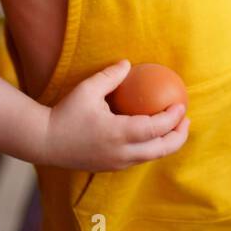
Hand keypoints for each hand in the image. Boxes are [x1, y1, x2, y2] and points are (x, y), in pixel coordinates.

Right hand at [43, 60, 188, 171]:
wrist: (44, 142)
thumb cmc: (65, 114)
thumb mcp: (87, 90)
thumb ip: (110, 77)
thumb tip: (128, 64)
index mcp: (119, 134)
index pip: (156, 129)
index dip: (173, 118)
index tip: (182, 105)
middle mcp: (122, 152)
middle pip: (161, 149)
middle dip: (179, 136)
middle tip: (186, 119)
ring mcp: (117, 163)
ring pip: (152, 157)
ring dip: (167, 143)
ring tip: (174, 127)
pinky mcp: (111, 167)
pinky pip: (139, 159)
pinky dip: (152, 147)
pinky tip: (152, 134)